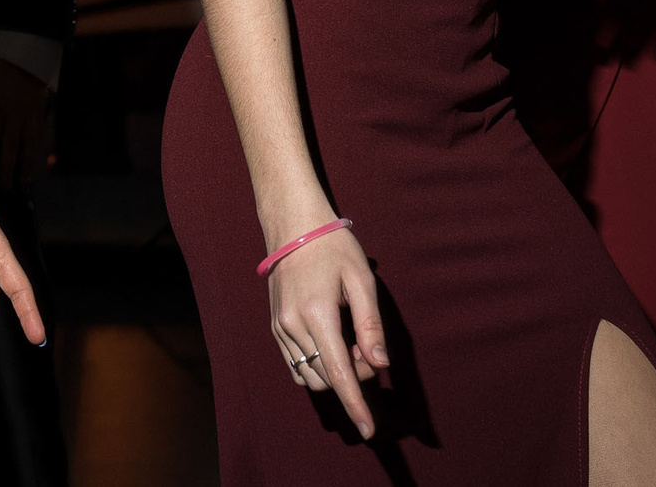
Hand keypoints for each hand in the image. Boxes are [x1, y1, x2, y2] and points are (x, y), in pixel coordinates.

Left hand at [0, 53, 53, 190]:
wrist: (24, 51)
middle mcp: (13, 111)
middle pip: (9, 146)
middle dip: (5, 169)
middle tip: (1, 187)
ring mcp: (29, 112)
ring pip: (27, 144)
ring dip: (23, 165)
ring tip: (19, 182)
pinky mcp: (40, 112)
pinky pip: (40, 136)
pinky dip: (37, 152)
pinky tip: (34, 165)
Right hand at [267, 223, 386, 437]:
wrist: (292, 225)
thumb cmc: (334, 247)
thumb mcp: (362, 280)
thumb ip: (371, 325)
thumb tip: (380, 366)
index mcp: (317, 314)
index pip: (339, 374)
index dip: (356, 405)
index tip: (369, 430)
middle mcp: (292, 326)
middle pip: (327, 378)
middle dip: (353, 378)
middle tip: (367, 348)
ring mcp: (279, 328)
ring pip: (309, 376)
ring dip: (334, 373)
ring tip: (349, 343)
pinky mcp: (274, 327)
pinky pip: (296, 365)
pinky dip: (317, 366)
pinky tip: (330, 344)